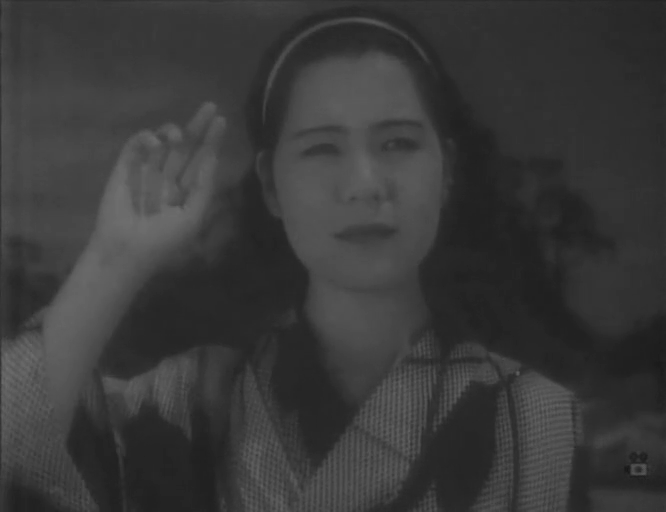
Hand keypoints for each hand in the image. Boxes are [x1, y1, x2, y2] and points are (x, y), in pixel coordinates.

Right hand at [89, 102, 236, 277]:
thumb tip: (213, 158)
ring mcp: (146, 171)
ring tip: (177, 135)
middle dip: (197, 126)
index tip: (222, 121)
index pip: (201, 160)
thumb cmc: (163, 241)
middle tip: (210, 106)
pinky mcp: (125, 169)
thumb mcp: (192, 217)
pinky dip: (145, 140)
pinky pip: (136, 147)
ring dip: (172, 132)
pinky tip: (154, 143)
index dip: (211, 142)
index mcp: (187, 190)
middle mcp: (169, 178)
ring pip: (163, 143)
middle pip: (185, 146)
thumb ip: (203, 187)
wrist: (127, 251)